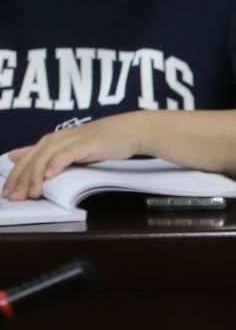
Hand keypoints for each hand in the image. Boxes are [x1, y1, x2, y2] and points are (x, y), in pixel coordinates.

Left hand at [4, 113, 152, 199]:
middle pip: (31, 161)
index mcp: (50, 141)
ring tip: (32, 193)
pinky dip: (57, 164)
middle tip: (14, 198)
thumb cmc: (100, 141)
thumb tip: (14, 155)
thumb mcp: (68, 147)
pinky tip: (51, 175)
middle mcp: (55, 139)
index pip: (25, 161)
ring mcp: (70, 140)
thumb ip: (43, 152)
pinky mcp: (84, 144)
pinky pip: (66, 154)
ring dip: (36, 177)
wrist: (128, 131)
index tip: (7, 195)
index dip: (14, 178)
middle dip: (21, 180)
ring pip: (45, 158)